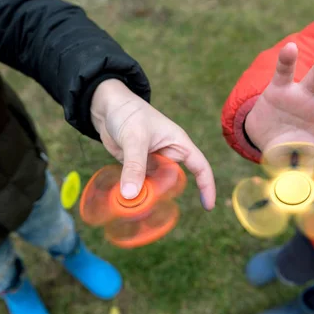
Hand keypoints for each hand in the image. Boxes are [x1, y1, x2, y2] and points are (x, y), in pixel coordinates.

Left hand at [90, 79, 215, 209]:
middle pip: (173, 182)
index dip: (206, 186)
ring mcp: (152, 161)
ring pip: (156, 185)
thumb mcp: (134, 138)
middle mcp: (168, 154)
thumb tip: (131, 195)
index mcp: (178, 144)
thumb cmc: (128, 112)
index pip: (200, 167)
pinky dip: (135, 192)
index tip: (207, 207)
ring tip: (132, 205)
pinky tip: (125, 199)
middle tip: (145, 202)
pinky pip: (140, 184)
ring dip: (147, 196)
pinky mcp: (137, 166)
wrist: (106, 106)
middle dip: (163, 194)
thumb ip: (134, 166)